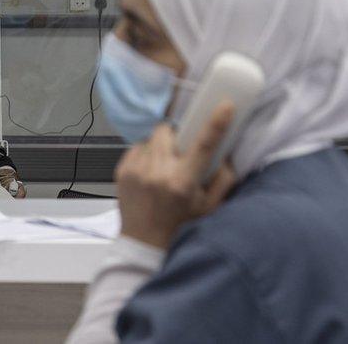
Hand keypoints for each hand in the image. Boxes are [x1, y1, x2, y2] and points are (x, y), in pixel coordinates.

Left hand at [116, 102, 237, 248]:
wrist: (144, 243)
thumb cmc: (180, 226)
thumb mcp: (210, 207)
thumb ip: (223, 179)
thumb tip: (226, 152)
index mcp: (182, 183)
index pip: (203, 145)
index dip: (216, 122)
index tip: (225, 104)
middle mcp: (157, 173)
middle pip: (168, 130)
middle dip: (177, 136)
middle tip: (182, 152)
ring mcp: (136, 171)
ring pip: (151, 138)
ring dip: (161, 146)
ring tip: (165, 167)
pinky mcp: (121, 171)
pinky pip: (137, 148)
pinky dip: (146, 155)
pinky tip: (151, 173)